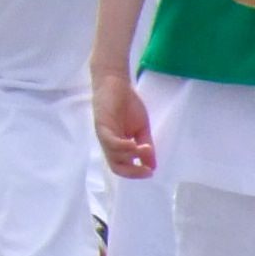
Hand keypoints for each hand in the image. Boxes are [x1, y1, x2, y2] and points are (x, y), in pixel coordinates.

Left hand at [91, 65, 157, 179]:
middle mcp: (108, 143)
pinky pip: (111, 142)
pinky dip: (123, 147)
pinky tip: (134, 144)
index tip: (151, 171)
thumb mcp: (141, 129)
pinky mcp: (102, 125)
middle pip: (116, 167)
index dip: (135, 173)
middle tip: (148, 170)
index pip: (122, 167)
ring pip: (114, 156)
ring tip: (146, 148)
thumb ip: (145, 147)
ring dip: (132, 157)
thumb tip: (152, 166)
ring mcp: (104, 135)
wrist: (116, 82)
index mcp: (117, 146)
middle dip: (133, 172)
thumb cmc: (127, 104)